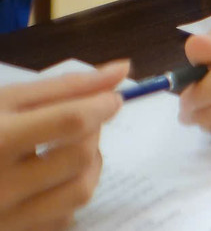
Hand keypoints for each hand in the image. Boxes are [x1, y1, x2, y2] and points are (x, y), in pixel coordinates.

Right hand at [0, 61, 126, 229]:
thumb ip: (66, 86)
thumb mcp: (7, 100)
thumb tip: (122, 70)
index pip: (70, 121)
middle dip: (95, 134)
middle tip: (85, 122)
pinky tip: (50, 180)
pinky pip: (62, 220)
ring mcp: (5, 219)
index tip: (111, 98)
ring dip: (90, 166)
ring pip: (79, 193)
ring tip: (72, 149)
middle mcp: (0, 187)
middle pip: (80, 158)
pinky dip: (68, 195)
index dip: (102, 105)